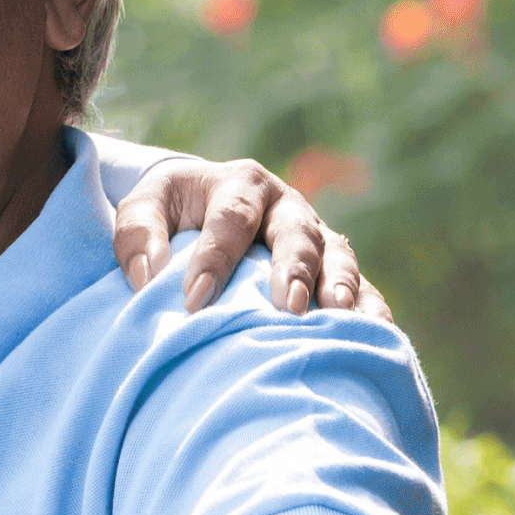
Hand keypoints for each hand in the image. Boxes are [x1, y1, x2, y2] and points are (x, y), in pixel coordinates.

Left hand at [111, 156, 389, 320]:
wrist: (203, 205)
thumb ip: (139, 234)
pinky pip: (362, 283)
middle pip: (295, 233)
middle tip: (288, 305)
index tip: (194, 299)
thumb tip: (149, 276)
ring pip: (336, 255)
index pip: (229, 219)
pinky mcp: (333, 266)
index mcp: (238, 184)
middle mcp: (284, 206)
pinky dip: (370, 305)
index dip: (213, 258)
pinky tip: (375, 331)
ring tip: (338, 313)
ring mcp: (315, 234)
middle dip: (294, 268)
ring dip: (339, 284)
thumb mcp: (145, 207)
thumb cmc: (171, 212)